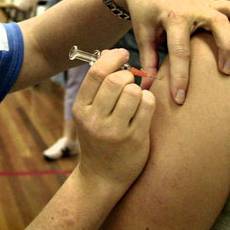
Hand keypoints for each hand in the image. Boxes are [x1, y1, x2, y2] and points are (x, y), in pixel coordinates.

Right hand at [72, 49, 155, 191]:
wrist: (101, 177)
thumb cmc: (97, 138)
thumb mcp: (88, 113)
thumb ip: (97, 85)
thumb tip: (110, 52)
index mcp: (81, 109)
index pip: (96, 73)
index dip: (112, 58)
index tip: (122, 54)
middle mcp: (95, 120)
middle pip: (116, 80)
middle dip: (127, 75)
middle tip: (129, 81)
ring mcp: (115, 131)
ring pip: (134, 91)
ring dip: (138, 89)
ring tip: (135, 98)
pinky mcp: (134, 139)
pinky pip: (147, 104)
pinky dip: (148, 100)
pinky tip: (143, 108)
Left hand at [113, 0, 229, 103]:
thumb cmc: (145, 11)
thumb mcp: (143, 33)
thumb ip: (148, 59)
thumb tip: (147, 88)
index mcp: (173, 16)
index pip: (179, 50)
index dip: (180, 77)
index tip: (180, 99)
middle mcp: (194, 8)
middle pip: (217, 24)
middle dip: (225, 48)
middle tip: (227, 73)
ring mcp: (207, 3)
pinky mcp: (214, 2)